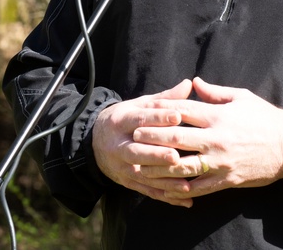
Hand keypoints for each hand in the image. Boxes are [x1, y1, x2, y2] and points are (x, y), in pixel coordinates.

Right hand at [92, 79, 196, 206]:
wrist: (94, 142)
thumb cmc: (125, 120)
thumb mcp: (138, 105)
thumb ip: (164, 99)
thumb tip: (188, 84)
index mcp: (121, 121)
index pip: (140, 118)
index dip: (158, 118)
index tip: (178, 116)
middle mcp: (119, 145)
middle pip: (137, 151)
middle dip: (157, 154)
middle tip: (176, 155)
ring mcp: (122, 166)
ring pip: (143, 174)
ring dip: (165, 180)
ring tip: (186, 183)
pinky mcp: (128, 182)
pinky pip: (148, 191)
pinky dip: (167, 196)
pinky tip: (186, 199)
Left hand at [132, 77, 282, 199]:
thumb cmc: (265, 118)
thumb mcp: (241, 97)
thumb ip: (214, 92)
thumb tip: (193, 82)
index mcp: (218, 116)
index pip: (182, 112)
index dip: (161, 113)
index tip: (144, 113)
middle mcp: (216, 139)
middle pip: (177, 139)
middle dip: (153, 139)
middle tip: (134, 138)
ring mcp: (220, 162)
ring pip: (183, 166)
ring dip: (160, 167)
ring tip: (142, 165)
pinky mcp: (226, 180)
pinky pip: (199, 186)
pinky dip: (180, 188)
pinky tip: (165, 187)